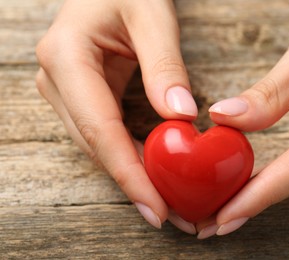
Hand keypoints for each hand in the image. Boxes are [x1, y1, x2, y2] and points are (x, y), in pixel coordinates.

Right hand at [35, 0, 197, 230]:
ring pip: (100, 146)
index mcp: (67, 57)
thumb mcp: (151, 15)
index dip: (129, 174)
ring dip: (135, 175)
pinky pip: (106, 134)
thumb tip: (179, 117)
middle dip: (136, 184)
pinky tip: (154, 173)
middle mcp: (58, 80)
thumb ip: (164, 65)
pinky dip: (131, 156)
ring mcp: (67, 90)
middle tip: (174, 215)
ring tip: (169, 202)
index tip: (157, 207)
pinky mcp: (82, 96)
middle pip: (98, 146)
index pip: (100, 129)